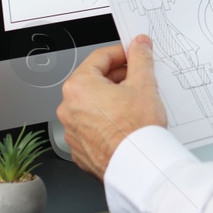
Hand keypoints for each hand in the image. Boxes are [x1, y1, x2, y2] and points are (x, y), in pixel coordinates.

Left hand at [57, 35, 167, 178]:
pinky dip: (105, 121)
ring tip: (134, 103)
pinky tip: (124, 123)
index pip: (99, 58)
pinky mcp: (80, 149)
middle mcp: (69, 109)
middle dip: (117, 77)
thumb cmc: (136, 131)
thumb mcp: (144, 84)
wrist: (138, 167)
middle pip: (93, 81)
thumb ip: (140, 58)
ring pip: (92, 105)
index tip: (133, 53)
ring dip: (111, 100)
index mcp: (78, 87)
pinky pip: (92, 126)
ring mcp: (72, 131)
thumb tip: (139, 45)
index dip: (121, 52)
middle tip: (137, 77)